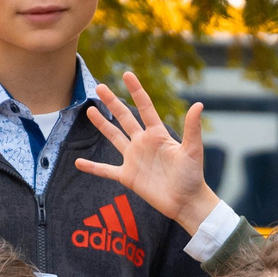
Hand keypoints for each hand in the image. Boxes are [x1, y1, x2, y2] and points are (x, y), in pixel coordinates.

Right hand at [75, 72, 221, 233]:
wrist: (186, 202)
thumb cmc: (192, 176)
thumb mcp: (192, 150)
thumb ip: (192, 128)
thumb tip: (199, 104)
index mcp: (157, 135)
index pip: (145, 108)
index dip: (136, 91)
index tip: (127, 74)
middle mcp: (143, 143)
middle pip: (124, 118)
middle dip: (112, 102)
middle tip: (99, 87)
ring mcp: (134, 159)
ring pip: (114, 137)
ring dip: (102, 125)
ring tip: (89, 110)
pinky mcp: (128, 176)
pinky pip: (106, 170)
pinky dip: (93, 167)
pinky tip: (78, 162)